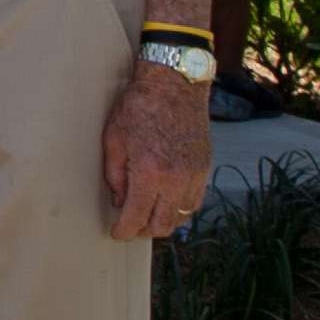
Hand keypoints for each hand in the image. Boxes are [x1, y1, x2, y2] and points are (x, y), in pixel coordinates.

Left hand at [103, 62, 213, 238]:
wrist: (175, 85)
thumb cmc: (138, 107)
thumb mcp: (114, 138)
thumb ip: (115, 175)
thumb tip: (120, 201)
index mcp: (149, 172)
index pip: (137, 217)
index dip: (124, 231)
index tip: (116, 234)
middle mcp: (176, 179)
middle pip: (162, 225)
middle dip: (143, 231)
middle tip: (129, 227)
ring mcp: (194, 176)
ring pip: (181, 218)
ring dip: (162, 222)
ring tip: (146, 216)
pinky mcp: (205, 169)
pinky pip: (194, 203)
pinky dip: (179, 210)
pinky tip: (166, 203)